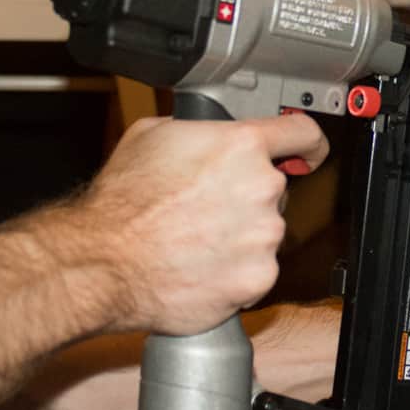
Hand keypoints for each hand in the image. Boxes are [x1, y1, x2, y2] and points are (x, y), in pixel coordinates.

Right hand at [63, 114, 328, 336]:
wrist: (103, 263)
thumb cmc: (120, 203)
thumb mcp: (152, 136)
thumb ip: (198, 131)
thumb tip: (208, 132)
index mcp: (241, 146)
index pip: (301, 133)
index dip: (306, 144)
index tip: (306, 154)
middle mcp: (261, 188)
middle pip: (272, 190)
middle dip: (244, 199)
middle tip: (203, 210)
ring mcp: (263, 236)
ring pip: (263, 233)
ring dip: (239, 238)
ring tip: (193, 242)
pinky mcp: (257, 278)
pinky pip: (255, 272)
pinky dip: (233, 274)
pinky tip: (200, 268)